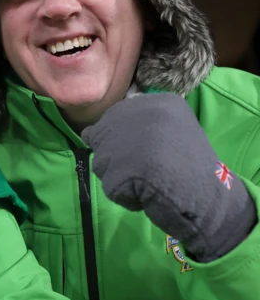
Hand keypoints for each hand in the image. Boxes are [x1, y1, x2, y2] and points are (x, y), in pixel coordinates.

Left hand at [81, 93, 256, 261]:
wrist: (208, 197)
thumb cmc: (190, 166)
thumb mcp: (170, 129)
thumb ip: (135, 124)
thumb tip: (90, 134)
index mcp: (154, 102)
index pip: (112, 118)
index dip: (123, 141)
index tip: (144, 152)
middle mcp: (137, 114)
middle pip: (102, 140)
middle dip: (118, 158)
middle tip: (146, 168)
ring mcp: (126, 142)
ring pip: (102, 164)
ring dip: (120, 177)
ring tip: (149, 180)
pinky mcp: (120, 170)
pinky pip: (111, 187)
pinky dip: (126, 197)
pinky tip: (148, 194)